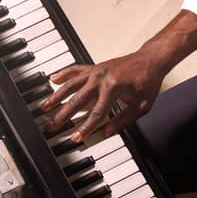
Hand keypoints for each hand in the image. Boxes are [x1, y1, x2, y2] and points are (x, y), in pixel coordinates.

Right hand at [40, 49, 165, 140]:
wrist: (151, 59)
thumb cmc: (148, 81)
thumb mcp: (141, 106)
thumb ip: (123, 120)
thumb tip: (107, 132)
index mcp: (114, 88)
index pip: (96, 113)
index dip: (85, 128)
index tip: (75, 138)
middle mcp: (102, 78)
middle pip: (78, 100)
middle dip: (63, 115)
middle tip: (52, 126)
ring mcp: (96, 71)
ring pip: (71, 84)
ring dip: (57, 96)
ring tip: (45, 107)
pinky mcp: (95, 67)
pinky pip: (75, 69)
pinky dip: (63, 73)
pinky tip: (52, 79)